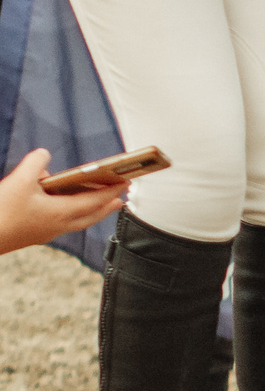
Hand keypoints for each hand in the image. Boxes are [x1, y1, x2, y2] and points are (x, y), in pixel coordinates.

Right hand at [0, 149, 125, 253]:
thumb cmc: (1, 213)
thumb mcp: (19, 181)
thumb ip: (36, 163)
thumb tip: (44, 155)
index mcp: (62, 213)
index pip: (96, 201)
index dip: (112, 191)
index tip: (127, 182)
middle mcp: (59, 225)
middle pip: (91, 216)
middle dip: (107, 206)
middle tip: (121, 197)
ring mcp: (46, 233)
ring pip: (76, 222)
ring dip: (90, 211)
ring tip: (98, 203)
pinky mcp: (33, 235)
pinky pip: (61, 224)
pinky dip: (70, 215)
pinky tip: (61, 208)